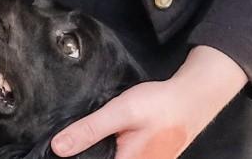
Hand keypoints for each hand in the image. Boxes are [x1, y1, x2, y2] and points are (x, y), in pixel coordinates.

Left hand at [50, 46, 246, 158]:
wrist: (192, 98)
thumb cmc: (159, 105)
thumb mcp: (119, 113)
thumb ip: (88, 131)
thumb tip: (58, 148)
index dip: (80, 157)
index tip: (66, 151)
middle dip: (91, 151)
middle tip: (82, 138)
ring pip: (115, 156)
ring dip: (102, 149)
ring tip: (95, 135)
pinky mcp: (152, 157)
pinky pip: (126, 155)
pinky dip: (115, 146)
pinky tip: (111, 136)